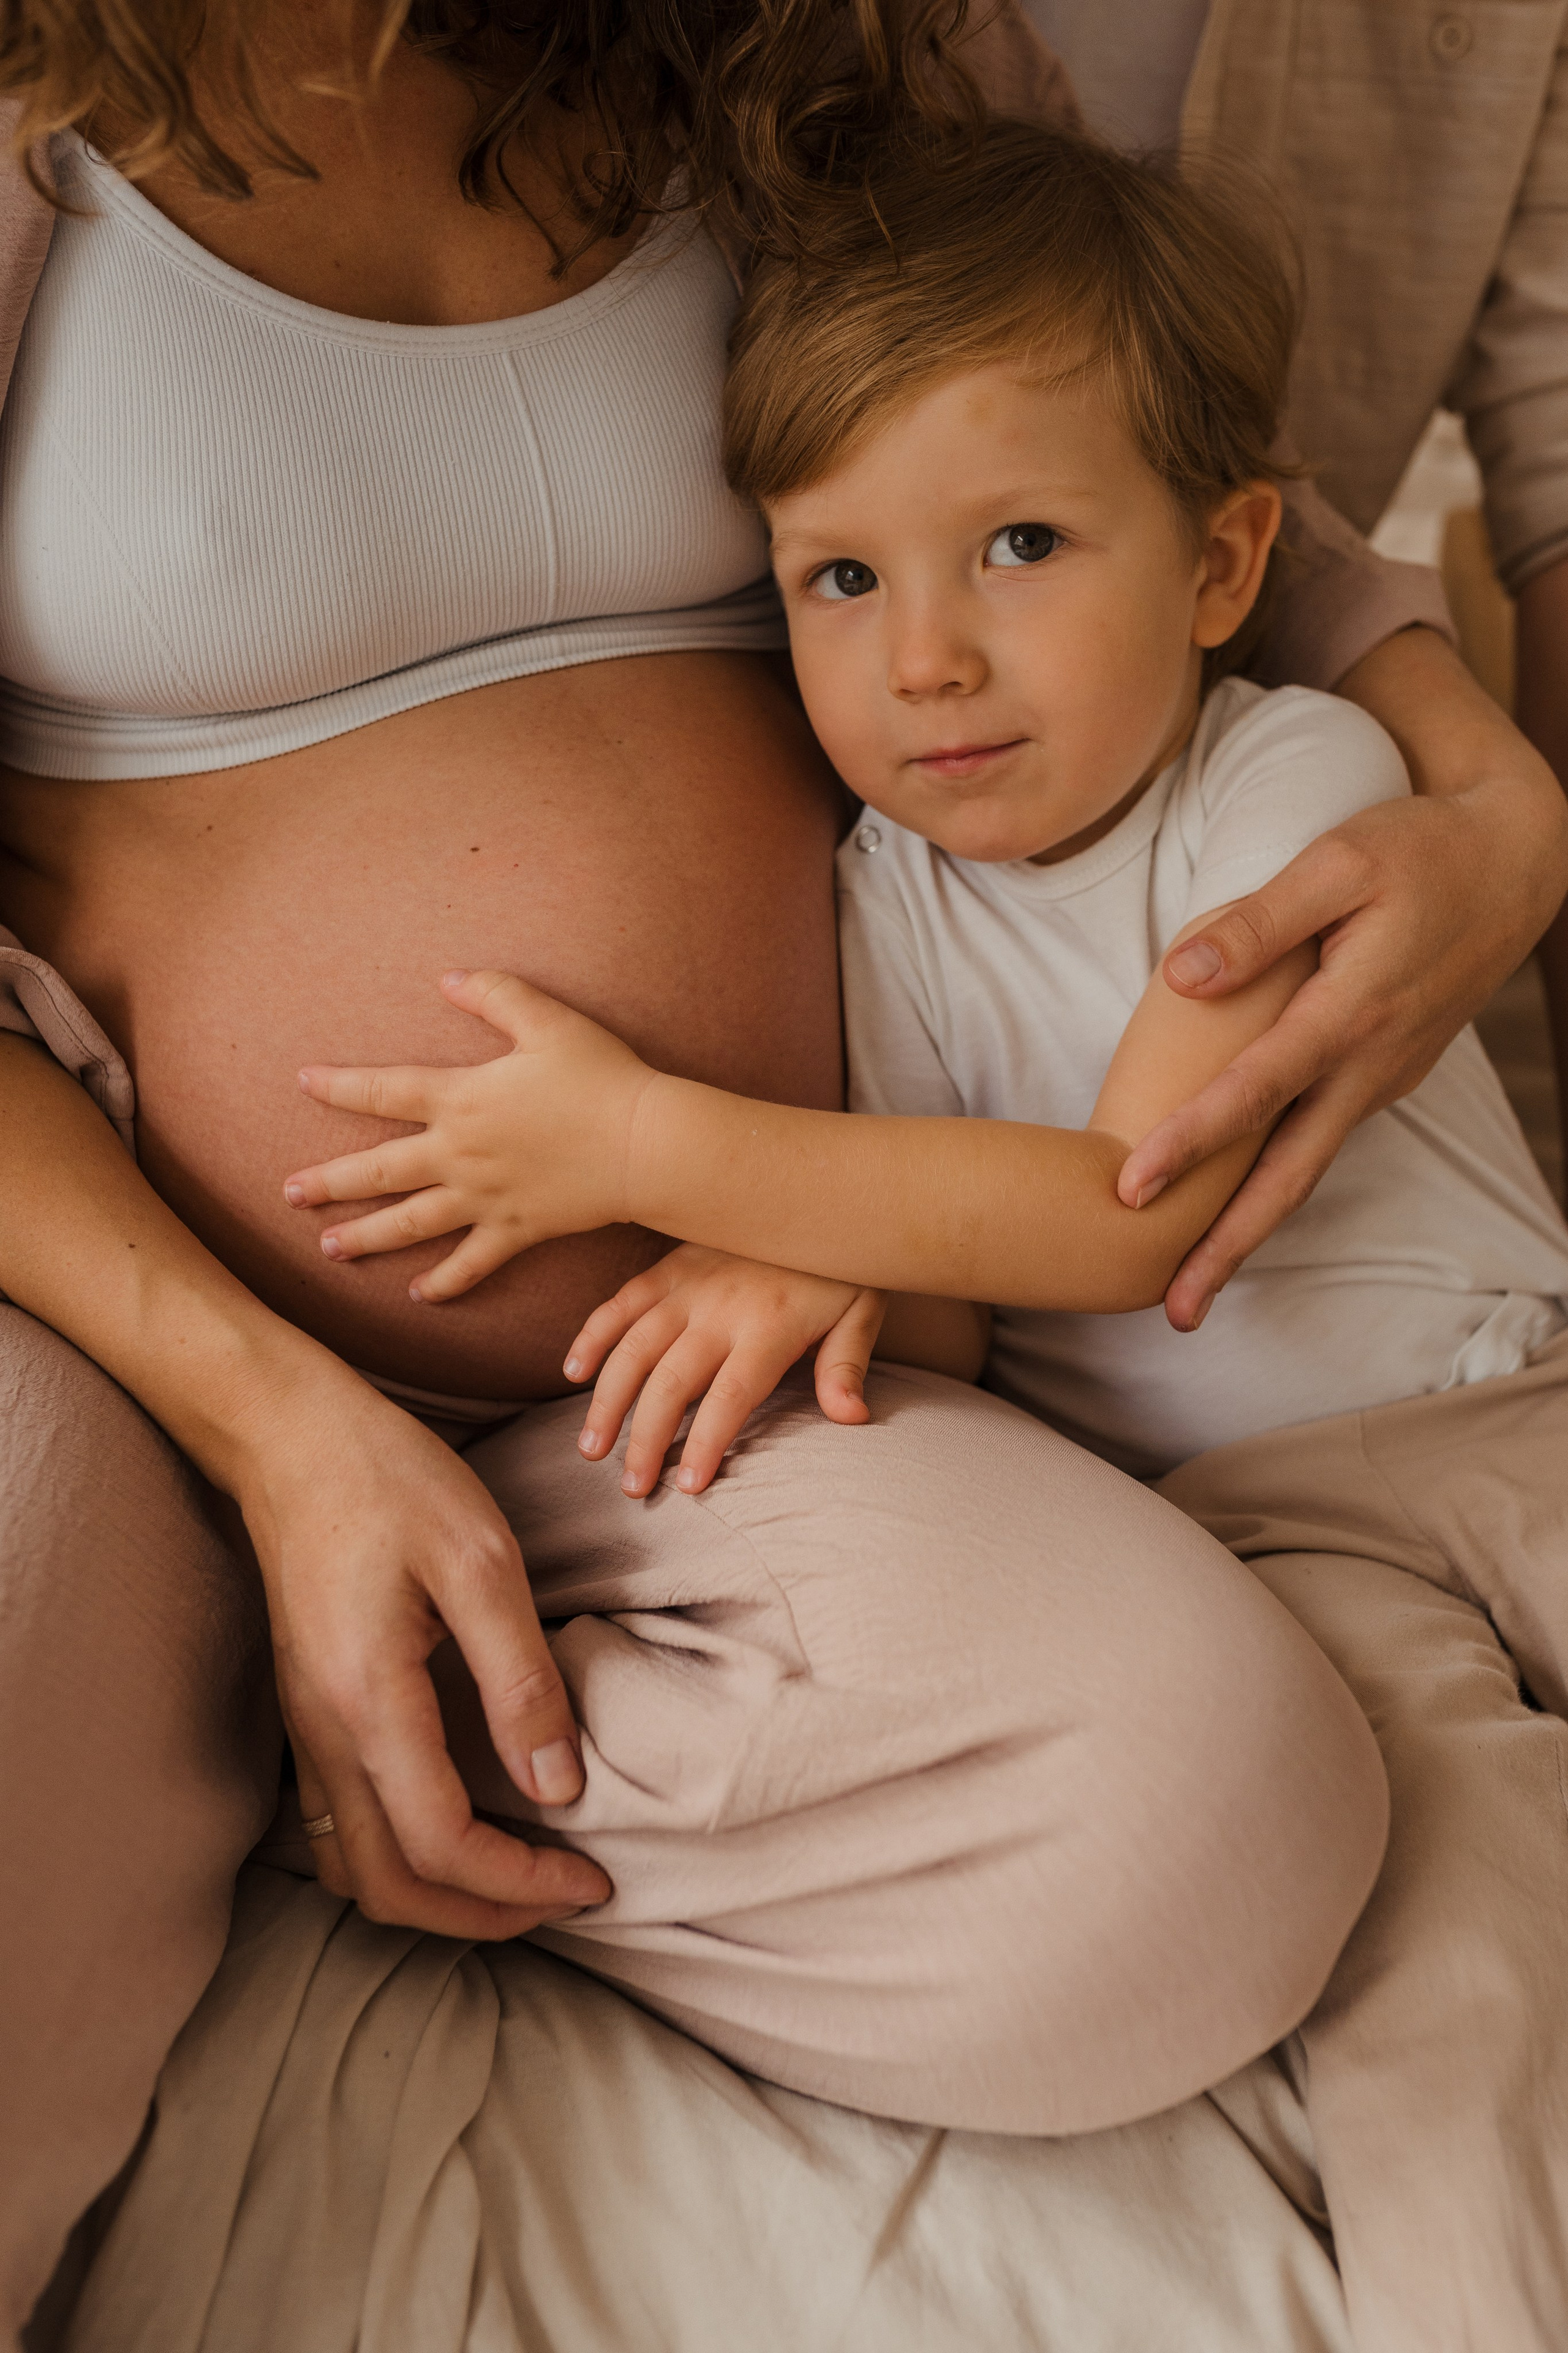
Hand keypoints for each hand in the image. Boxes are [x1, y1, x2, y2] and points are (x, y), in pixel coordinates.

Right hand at [236, 1368, 610, 1937]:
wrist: (291, 1435)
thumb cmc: (391, 1480)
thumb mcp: (482, 1561)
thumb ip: (521, 1679)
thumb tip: (559, 1787)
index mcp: (369, 1701)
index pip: (441, 1847)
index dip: (522, 1883)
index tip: (593, 1876)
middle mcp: (322, 1734)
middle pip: (390, 1887)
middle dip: (483, 1915)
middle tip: (566, 1893)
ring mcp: (304, 1728)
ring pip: (355, 1869)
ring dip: (438, 1895)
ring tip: (521, 1873)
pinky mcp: (306, 1711)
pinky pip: (340, 1827)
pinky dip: (402, 1854)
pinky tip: (463, 1823)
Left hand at [284, 969, 653, 1300]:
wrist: (645, 1142)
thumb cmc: (601, 1076)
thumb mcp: (548, 1020)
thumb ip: (496, 995)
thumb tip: (448, 978)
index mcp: (463, 1098)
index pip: (384, 1090)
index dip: (339, 1086)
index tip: (303, 1083)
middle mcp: (462, 1153)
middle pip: (379, 1170)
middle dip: (330, 1182)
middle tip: (287, 1194)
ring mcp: (485, 1198)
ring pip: (411, 1223)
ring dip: (366, 1236)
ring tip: (327, 1248)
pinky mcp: (517, 1230)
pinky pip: (471, 1263)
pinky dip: (445, 1282)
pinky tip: (418, 1293)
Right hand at [564, 1244, 885, 1494]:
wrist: (821, 1189)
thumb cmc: (841, 1262)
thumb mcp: (863, 1309)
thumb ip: (846, 1365)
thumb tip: (851, 1417)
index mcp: (770, 1325)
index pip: (731, 1395)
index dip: (705, 1441)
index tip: (687, 1486)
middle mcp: (721, 1307)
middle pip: (672, 1381)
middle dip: (645, 1438)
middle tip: (631, 1487)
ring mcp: (689, 1284)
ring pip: (634, 1346)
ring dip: (608, 1400)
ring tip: (591, 1449)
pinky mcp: (670, 1265)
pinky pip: (622, 1300)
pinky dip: (593, 1334)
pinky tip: (573, 1372)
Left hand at [1119, 631, 1567, 1329]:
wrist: (1515, 861)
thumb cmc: (1420, 850)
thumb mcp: (1339, 860)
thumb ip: (1259, 921)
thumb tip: (1180, 977)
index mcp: (1353, 1012)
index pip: (1256, 1090)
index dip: (1191, 1141)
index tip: (1131, 1189)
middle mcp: (1371, 1063)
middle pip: (1289, 1174)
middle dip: (1227, 1246)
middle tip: (1173, 1313)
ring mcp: (1383, 1077)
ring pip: (1306, 1168)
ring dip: (1250, 1231)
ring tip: (1190, 1288)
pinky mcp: (1385, 1075)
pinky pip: (1320, 1140)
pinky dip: (1275, 1184)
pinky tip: (1232, 1210)